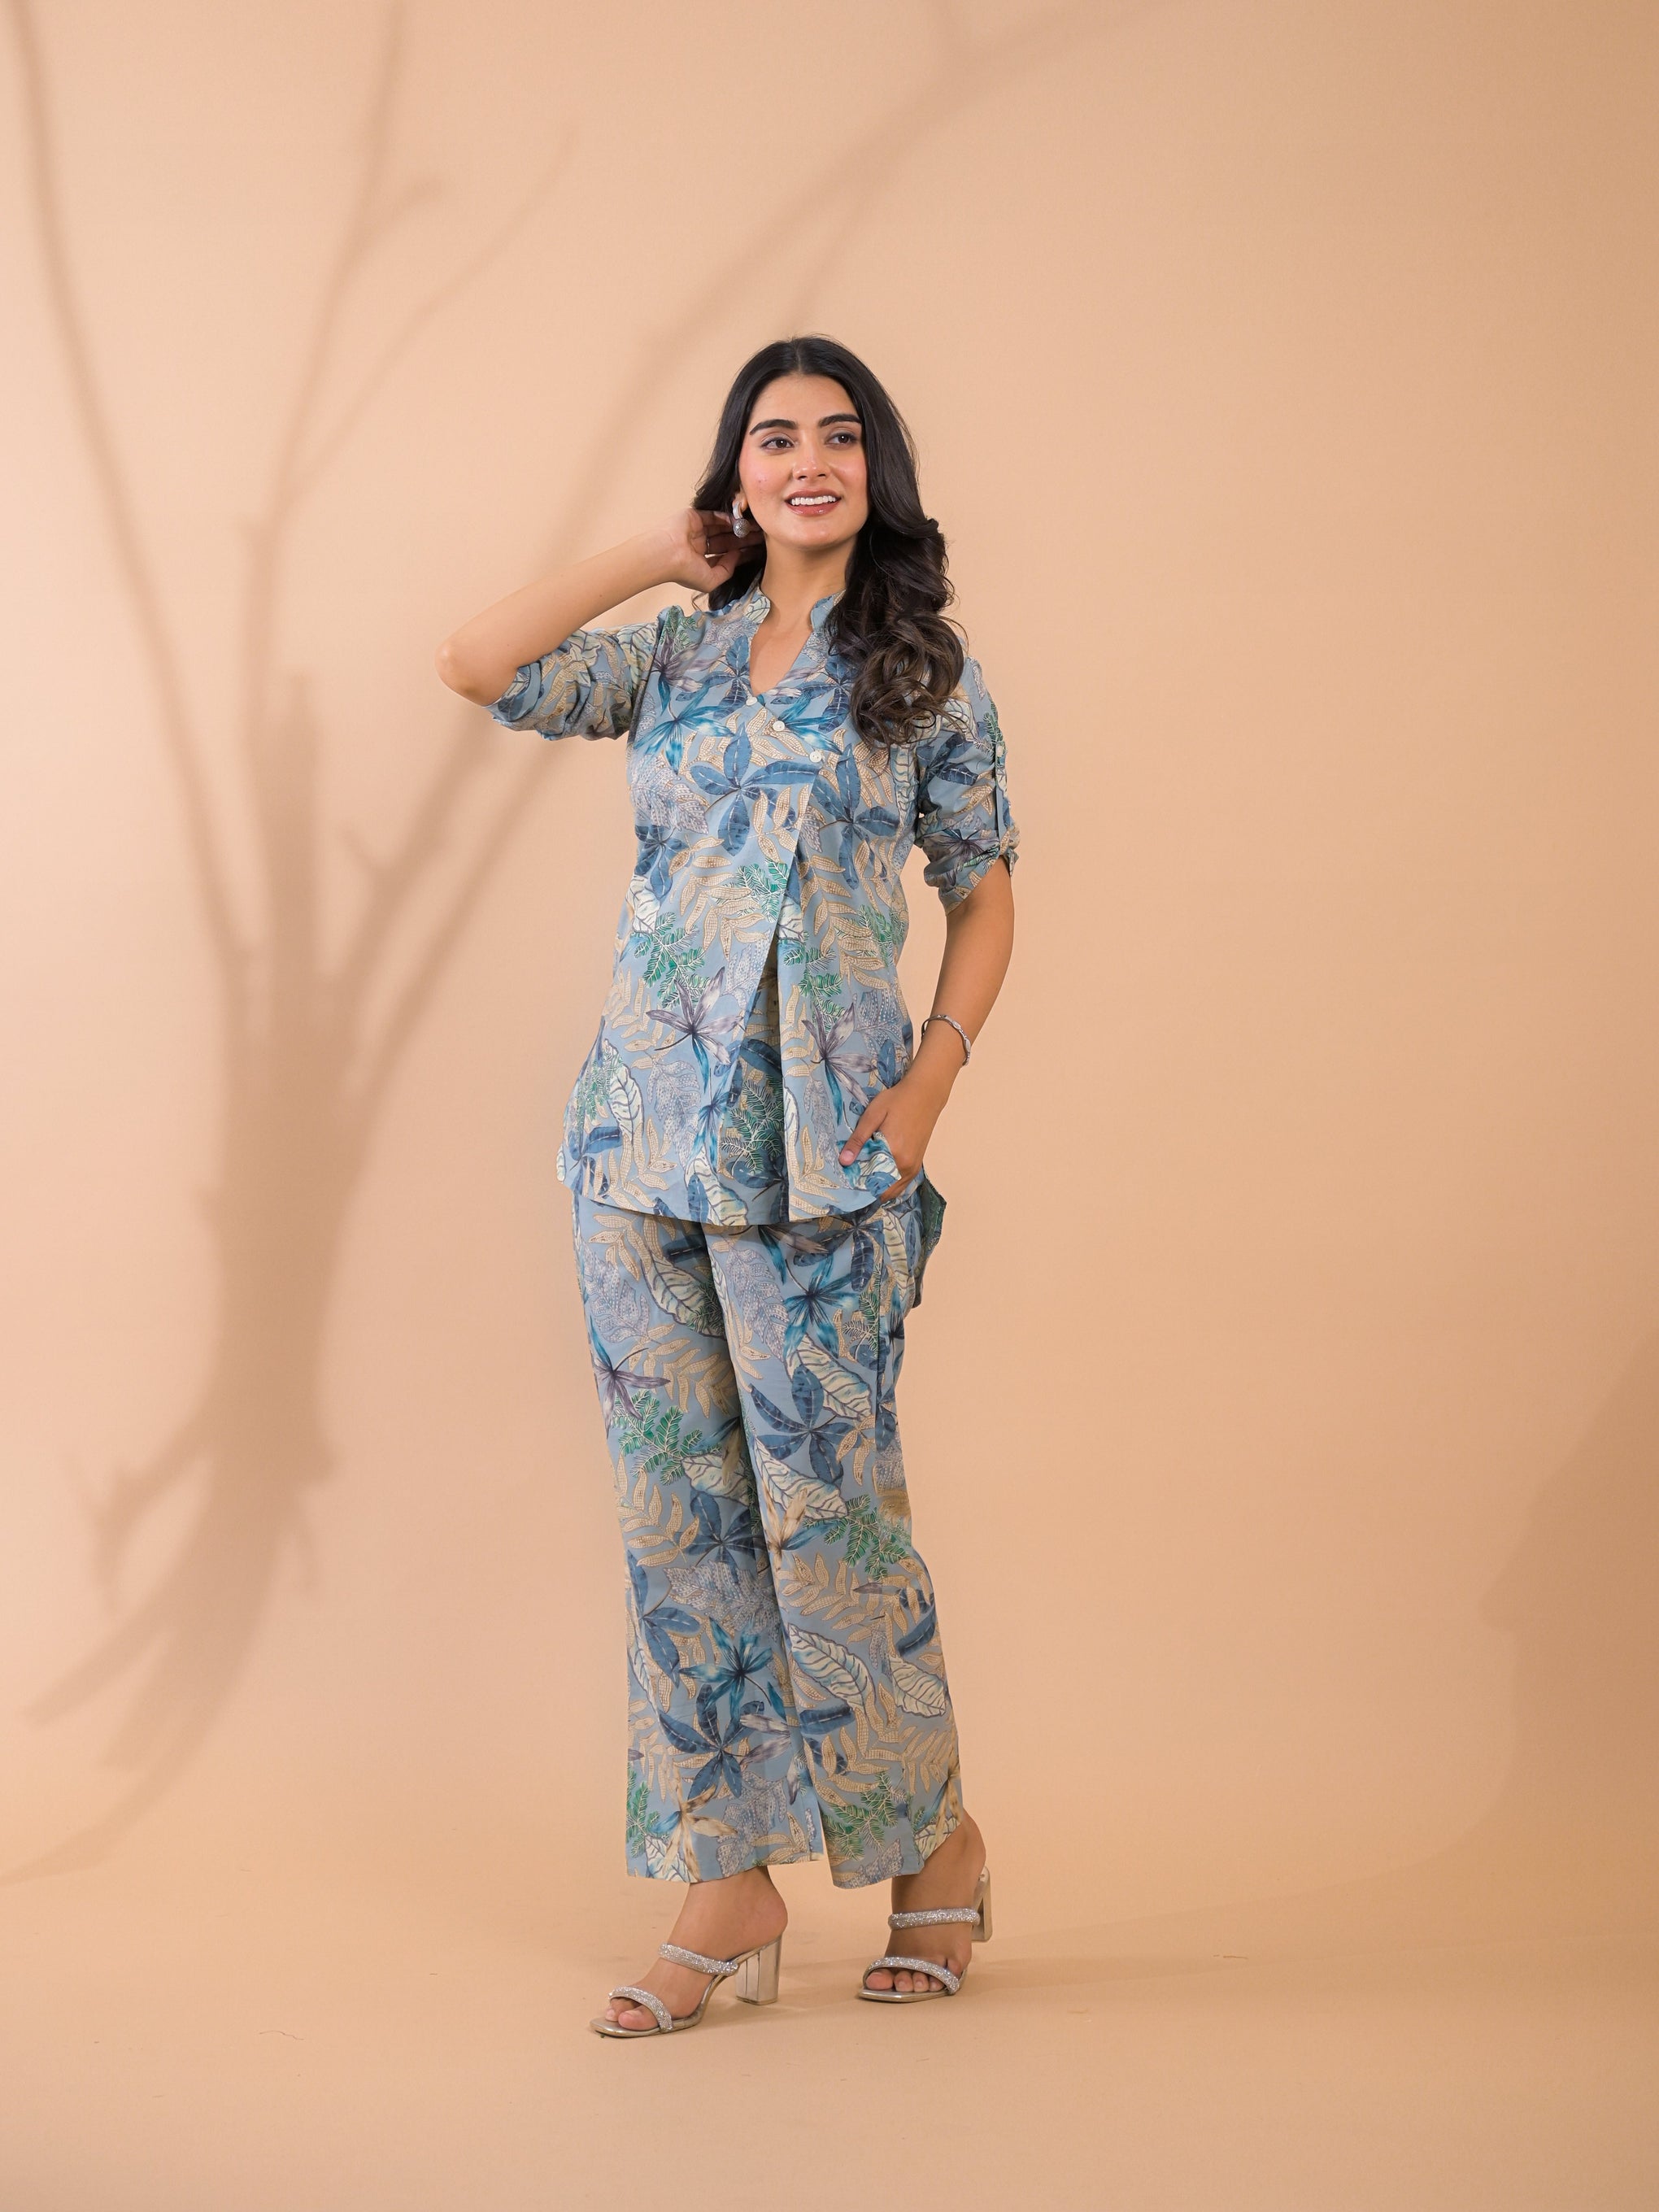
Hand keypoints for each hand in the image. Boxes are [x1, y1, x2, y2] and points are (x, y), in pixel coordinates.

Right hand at [654, 506, 762, 593]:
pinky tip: (739, 521)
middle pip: (727, 541)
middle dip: (743, 540)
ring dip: (738, 528)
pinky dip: (726, 518)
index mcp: (701, 562)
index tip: (757, 551)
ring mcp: (697, 531)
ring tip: (755, 528)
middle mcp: (700, 546)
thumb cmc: (686, 571)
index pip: (725, 556)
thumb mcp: (711, 580)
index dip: (741, 554)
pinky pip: (714, 516)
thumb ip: (726, 570)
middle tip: (761, 537)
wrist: (667, 553)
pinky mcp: (695, 517)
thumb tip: (737, 555)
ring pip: (722, 528)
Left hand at [838, 1067, 949, 1194]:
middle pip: (882, 1191)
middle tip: (852, 1179)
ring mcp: (913, 1167)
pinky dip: (889, 1184)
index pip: (871, 1182)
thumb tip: (844, 1161)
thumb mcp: (873, 1115)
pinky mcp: (917, 1164)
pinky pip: (901, 1184)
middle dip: (866, 1188)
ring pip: (893, 1190)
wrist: (926, 1094)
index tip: (845, 1180)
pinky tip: (878, 1174)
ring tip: (863, 1177)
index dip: (857, 1184)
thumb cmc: (898, 1101)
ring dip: (878, 1188)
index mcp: (894, 1154)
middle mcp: (906, 1166)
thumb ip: (858, 1139)